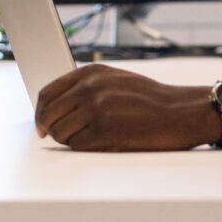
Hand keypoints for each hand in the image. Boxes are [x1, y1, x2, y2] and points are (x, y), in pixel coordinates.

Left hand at [35, 65, 220, 150]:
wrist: (180, 112)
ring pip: (60, 132)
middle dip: (51, 130)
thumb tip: (58, 106)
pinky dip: (85, 148)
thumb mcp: (116, 80)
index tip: (43, 125)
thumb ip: (87, 87)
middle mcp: (90, 88)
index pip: (47, 93)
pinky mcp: (104, 130)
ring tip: (90, 140)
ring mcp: (96, 109)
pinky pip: (77, 145)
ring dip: (70, 140)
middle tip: (60, 138)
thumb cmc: (152, 100)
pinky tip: (102, 144)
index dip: (41, 113)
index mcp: (90, 73)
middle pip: (48, 114)